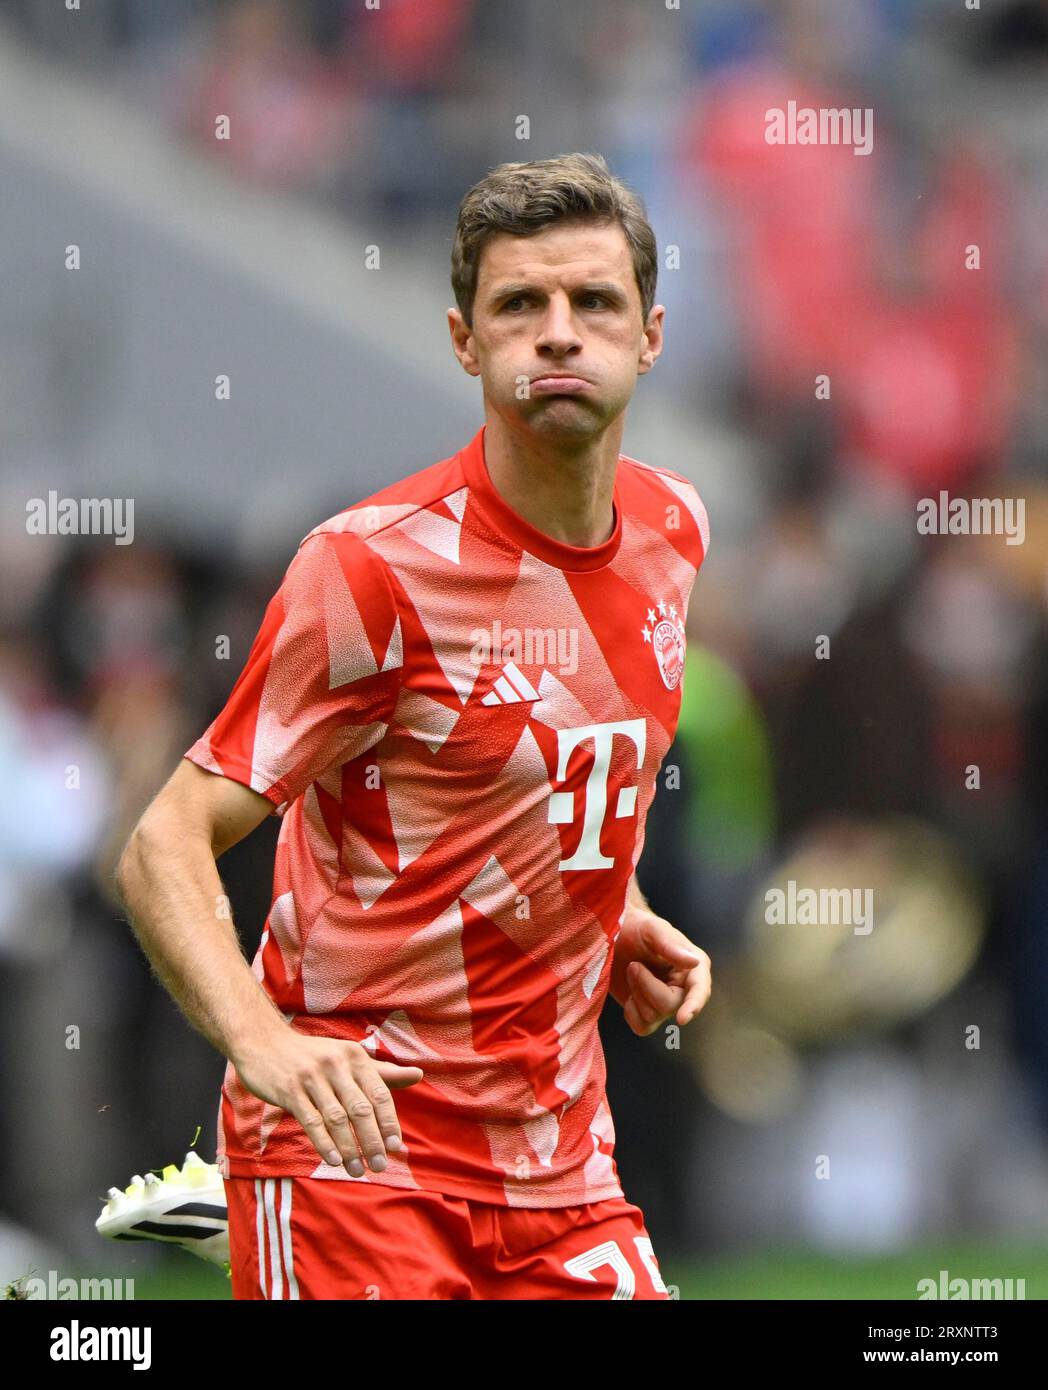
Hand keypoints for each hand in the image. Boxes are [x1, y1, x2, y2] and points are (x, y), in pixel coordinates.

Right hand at [233, 1025, 423, 1175]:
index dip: (389, 1122)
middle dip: (372, 1141)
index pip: (379, 1094)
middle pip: (360, 1109)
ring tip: (357, 1170)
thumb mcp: (349, 1059)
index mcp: (355, 1057)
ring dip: (349, 1149)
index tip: (396, 1148)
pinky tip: (334, 1161)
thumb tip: (419, 1074)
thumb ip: (382, 1072)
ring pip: (336, 1119)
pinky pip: (311, 1121)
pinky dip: (324, 1143)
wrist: (264, 1043)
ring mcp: (311, 1077)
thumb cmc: (314, 1056)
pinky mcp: (289, 1090)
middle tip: (380, 1166)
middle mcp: (336, 1064)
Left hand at [611, 909, 711, 1037]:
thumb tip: (694, 962)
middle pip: (670, 1005)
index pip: (700, 990)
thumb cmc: (637, 928)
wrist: (614, 936)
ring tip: (632, 970)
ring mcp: (665, 1002)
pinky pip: (641, 1027)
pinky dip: (631, 1012)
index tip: (682, 1018)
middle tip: (633, 965)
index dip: (693, 1005)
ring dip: (636, 993)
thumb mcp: (652, 929)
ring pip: (653, 1017)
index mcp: (693, 967)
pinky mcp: (648, 1013)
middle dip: (646, 986)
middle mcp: (684, 988)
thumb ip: (670, 944)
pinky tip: (629, 993)